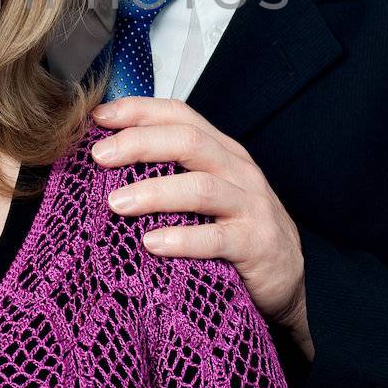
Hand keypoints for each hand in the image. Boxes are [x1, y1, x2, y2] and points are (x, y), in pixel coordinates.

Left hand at [91, 98, 312, 358]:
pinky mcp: (256, 244)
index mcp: (221, 150)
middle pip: (188, 141)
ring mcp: (250, 206)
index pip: (180, 114)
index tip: (97, 117)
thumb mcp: (205, 192)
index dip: (139, 110)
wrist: (291, 276)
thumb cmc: (233, 229)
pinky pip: (217, 239)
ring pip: (201, 187)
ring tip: (115, 203)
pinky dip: (182, 239)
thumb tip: (106, 157)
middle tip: (98, 156)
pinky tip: (151, 244)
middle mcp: (238, 169)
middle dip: (139, 144)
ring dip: (154, 192)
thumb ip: (169, 171)